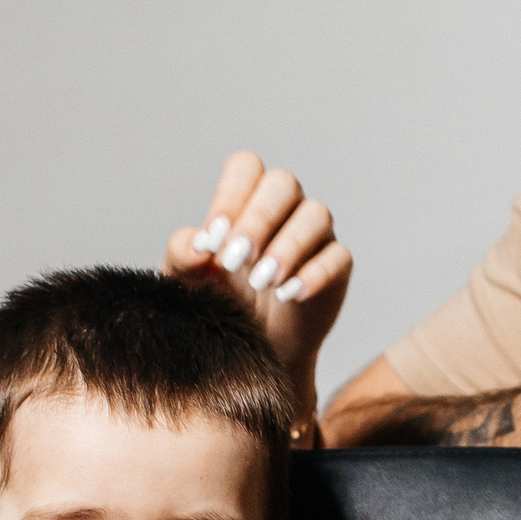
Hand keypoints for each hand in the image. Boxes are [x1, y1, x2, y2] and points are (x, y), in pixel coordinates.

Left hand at [163, 151, 352, 420]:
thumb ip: (181, 255)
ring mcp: (314, 236)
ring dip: (288, 246)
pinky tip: (289, 295)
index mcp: (246, 201)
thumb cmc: (217, 304)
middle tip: (236, 260)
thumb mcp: (186, 281)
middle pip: (283, 183)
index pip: (246, 168)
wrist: (246, 352)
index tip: (213, 240)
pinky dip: (314, 274)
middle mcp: (284, 210)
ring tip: (262, 282)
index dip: (231, 196)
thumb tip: (198, 244)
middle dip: (258, 219)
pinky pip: (338, 257)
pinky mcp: (336, 268)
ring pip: (316, 215)